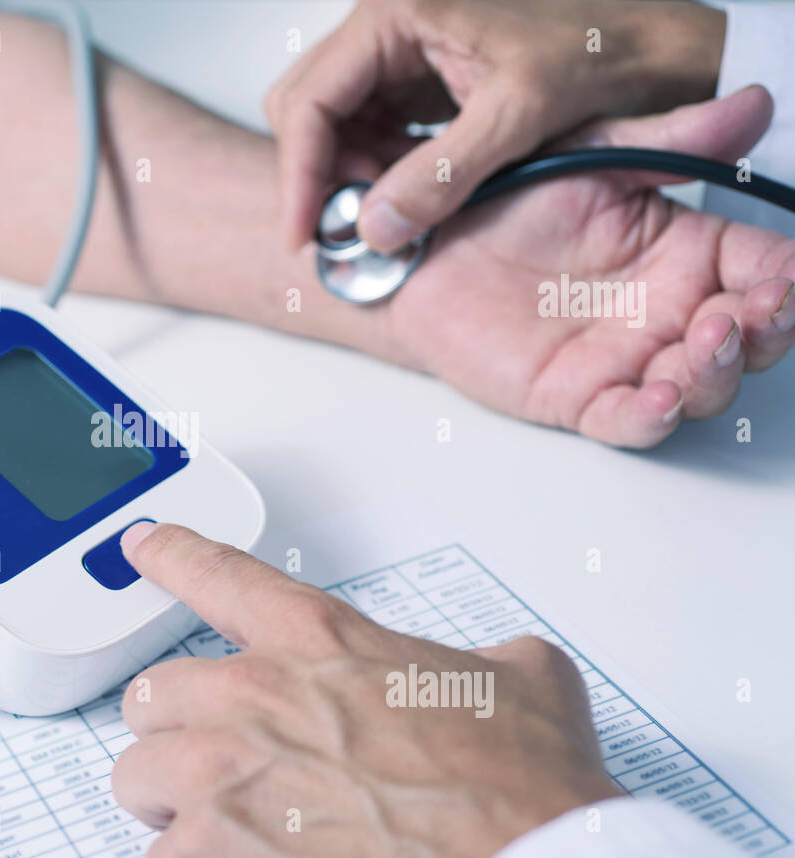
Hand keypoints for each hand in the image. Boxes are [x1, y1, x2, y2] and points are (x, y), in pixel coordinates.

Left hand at [111, 522, 620, 857]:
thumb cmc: (521, 789)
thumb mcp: (522, 680)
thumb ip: (480, 659)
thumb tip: (496, 668)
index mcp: (319, 640)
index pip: (217, 573)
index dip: (170, 554)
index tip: (143, 545)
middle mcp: (255, 698)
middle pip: (150, 693)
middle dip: (176, 728)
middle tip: (215, 755)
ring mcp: (226, 776)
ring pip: (137, 776)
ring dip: (171, 800)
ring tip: (217, 822)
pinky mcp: (212, 854)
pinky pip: (157, 857)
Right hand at [265, 0, 725, 250]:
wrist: (660, 43)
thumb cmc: (602, 55)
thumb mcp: (517, 119)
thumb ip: (440, 177)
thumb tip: (372, 230)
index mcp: (399, 10)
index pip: (311, 99)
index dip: (301, 174)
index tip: (303, 233)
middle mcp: (390, 18)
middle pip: (308, 104)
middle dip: (316, 172)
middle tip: (338, 231)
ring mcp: (402, 43)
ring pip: (333, 116)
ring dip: (344, 172)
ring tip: (374, 220)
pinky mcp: (421, 69)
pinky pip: (370, 120)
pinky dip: (372, 164)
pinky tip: (399, 198)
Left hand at [298, 89, 794, 447]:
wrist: (427, 247)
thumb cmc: (507, 198)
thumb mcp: (594, 154)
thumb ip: (671, 143)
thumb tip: (753, 107)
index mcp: (687, 253)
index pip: (766, 270)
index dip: (787, 281)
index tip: (785, 280)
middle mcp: (668, 312)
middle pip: (748, 339)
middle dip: (763, 332)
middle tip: (745, 313)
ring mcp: (626, 359)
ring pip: (699, 386)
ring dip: (715, 373)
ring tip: (704, 343)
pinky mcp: (577, 397)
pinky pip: (626, 421)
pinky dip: (649, 418)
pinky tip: (656, 398)